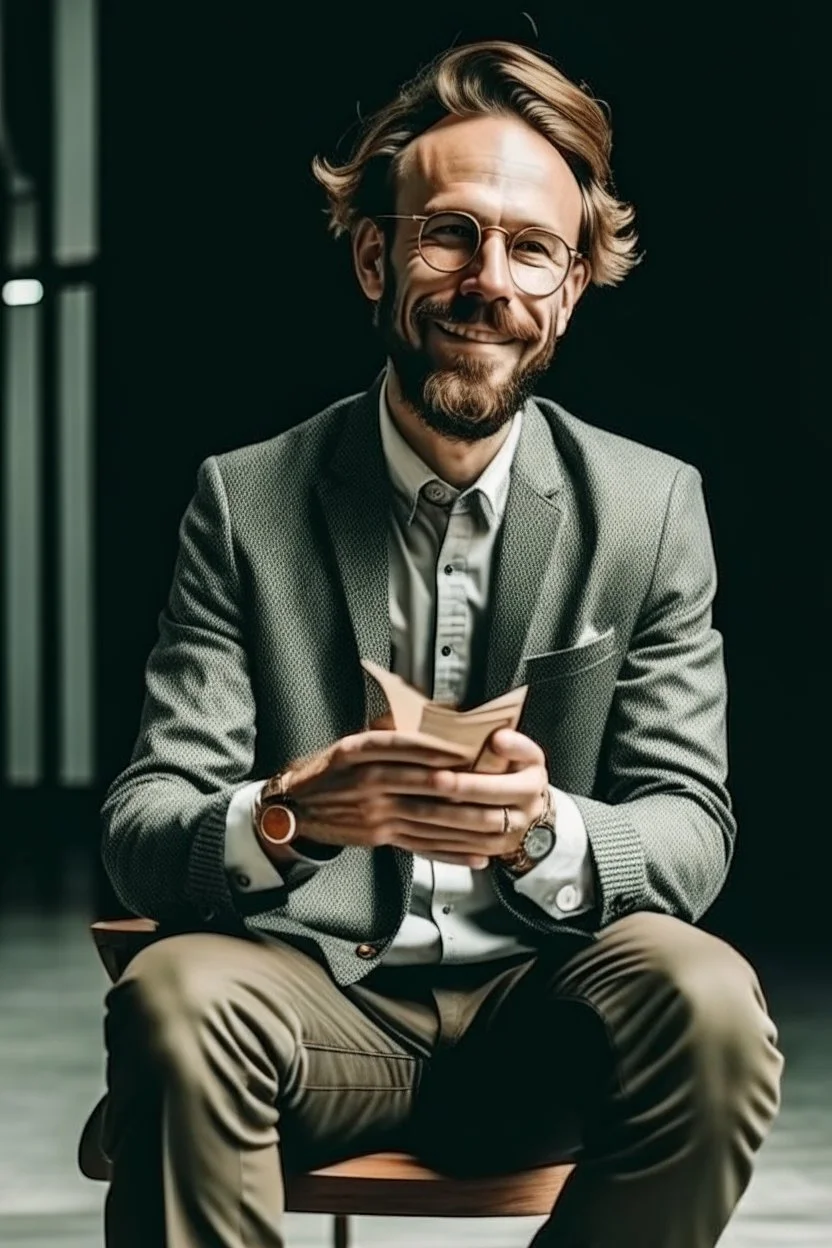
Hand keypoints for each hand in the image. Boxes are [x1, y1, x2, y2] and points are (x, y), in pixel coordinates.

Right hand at [272, 723, 548, 870]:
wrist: (297, 809)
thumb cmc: (329, 772)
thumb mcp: (349, 744)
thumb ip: (386, 732)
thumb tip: (428, 719)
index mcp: (357, 752)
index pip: (400, 746)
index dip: (432, 748)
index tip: (463, 747)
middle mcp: (366, 783)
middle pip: (420, 784)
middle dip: (459, 786)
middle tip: (492, 784)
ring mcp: (375, 814)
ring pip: (427, 817)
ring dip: (463, 821)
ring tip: (495, 819)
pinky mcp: (380, 837)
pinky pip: (421, 845)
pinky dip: (450, 852)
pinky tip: (474, 855)